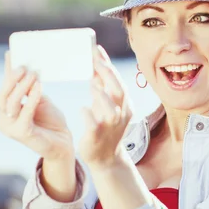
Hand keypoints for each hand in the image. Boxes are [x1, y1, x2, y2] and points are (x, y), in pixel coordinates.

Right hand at [0, 51, 73, 160]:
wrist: (63, 143)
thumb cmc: (51, 122)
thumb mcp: (40, 99)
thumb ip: (31, 88)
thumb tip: (27, 67)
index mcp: (6, 110)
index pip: (5, 87)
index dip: (8, 71)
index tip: (12, 53)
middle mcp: (4, 119)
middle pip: (4, 94)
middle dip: (13, 78)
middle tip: (24, 65)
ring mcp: (10, 128)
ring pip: (12, 102)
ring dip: (22, 86)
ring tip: (33, 74)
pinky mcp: (21, 133)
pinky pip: (25, 113)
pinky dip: (31, 99)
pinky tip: (39, 87)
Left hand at [78, 45, 132, 169]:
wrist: (107, 158)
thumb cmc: (105, 127)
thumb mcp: (105, 105)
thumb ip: (102, 86)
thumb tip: (96, 64)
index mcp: (124, 105)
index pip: (118, 81)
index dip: (108, 65)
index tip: (96, 49)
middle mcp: (121, 114)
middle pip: (119, 92)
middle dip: (108, 75)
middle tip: (95, 60)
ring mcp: (110, 127)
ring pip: (112, 110)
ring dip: (102, 96)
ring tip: (92, 84)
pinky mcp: (98, 137)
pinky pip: (95, 125)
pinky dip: (89, 116)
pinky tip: (84, 109)